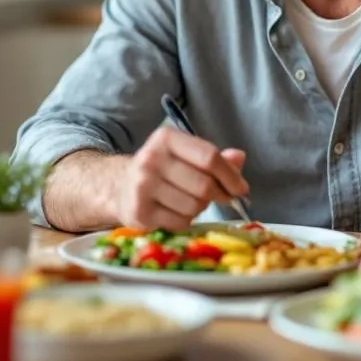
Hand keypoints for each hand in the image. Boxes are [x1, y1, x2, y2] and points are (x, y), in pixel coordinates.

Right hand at [114, 128, 247, 230]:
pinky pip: (180, 222)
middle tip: (221, 197)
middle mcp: (151, 159)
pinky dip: (186, 220)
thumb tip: (239, 158)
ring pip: (194, 206)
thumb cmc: (162, 169)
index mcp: (166, 138)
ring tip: (191, 201)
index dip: (230, 175)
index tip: (241, 188)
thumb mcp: (186, 155)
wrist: (120, 187)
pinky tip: (177, 212)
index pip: (209, 157)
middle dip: (219, 195)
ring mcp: (143, 186)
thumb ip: (214, 157)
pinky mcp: (140, 212)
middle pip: (204, 185)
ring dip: (201, 208)